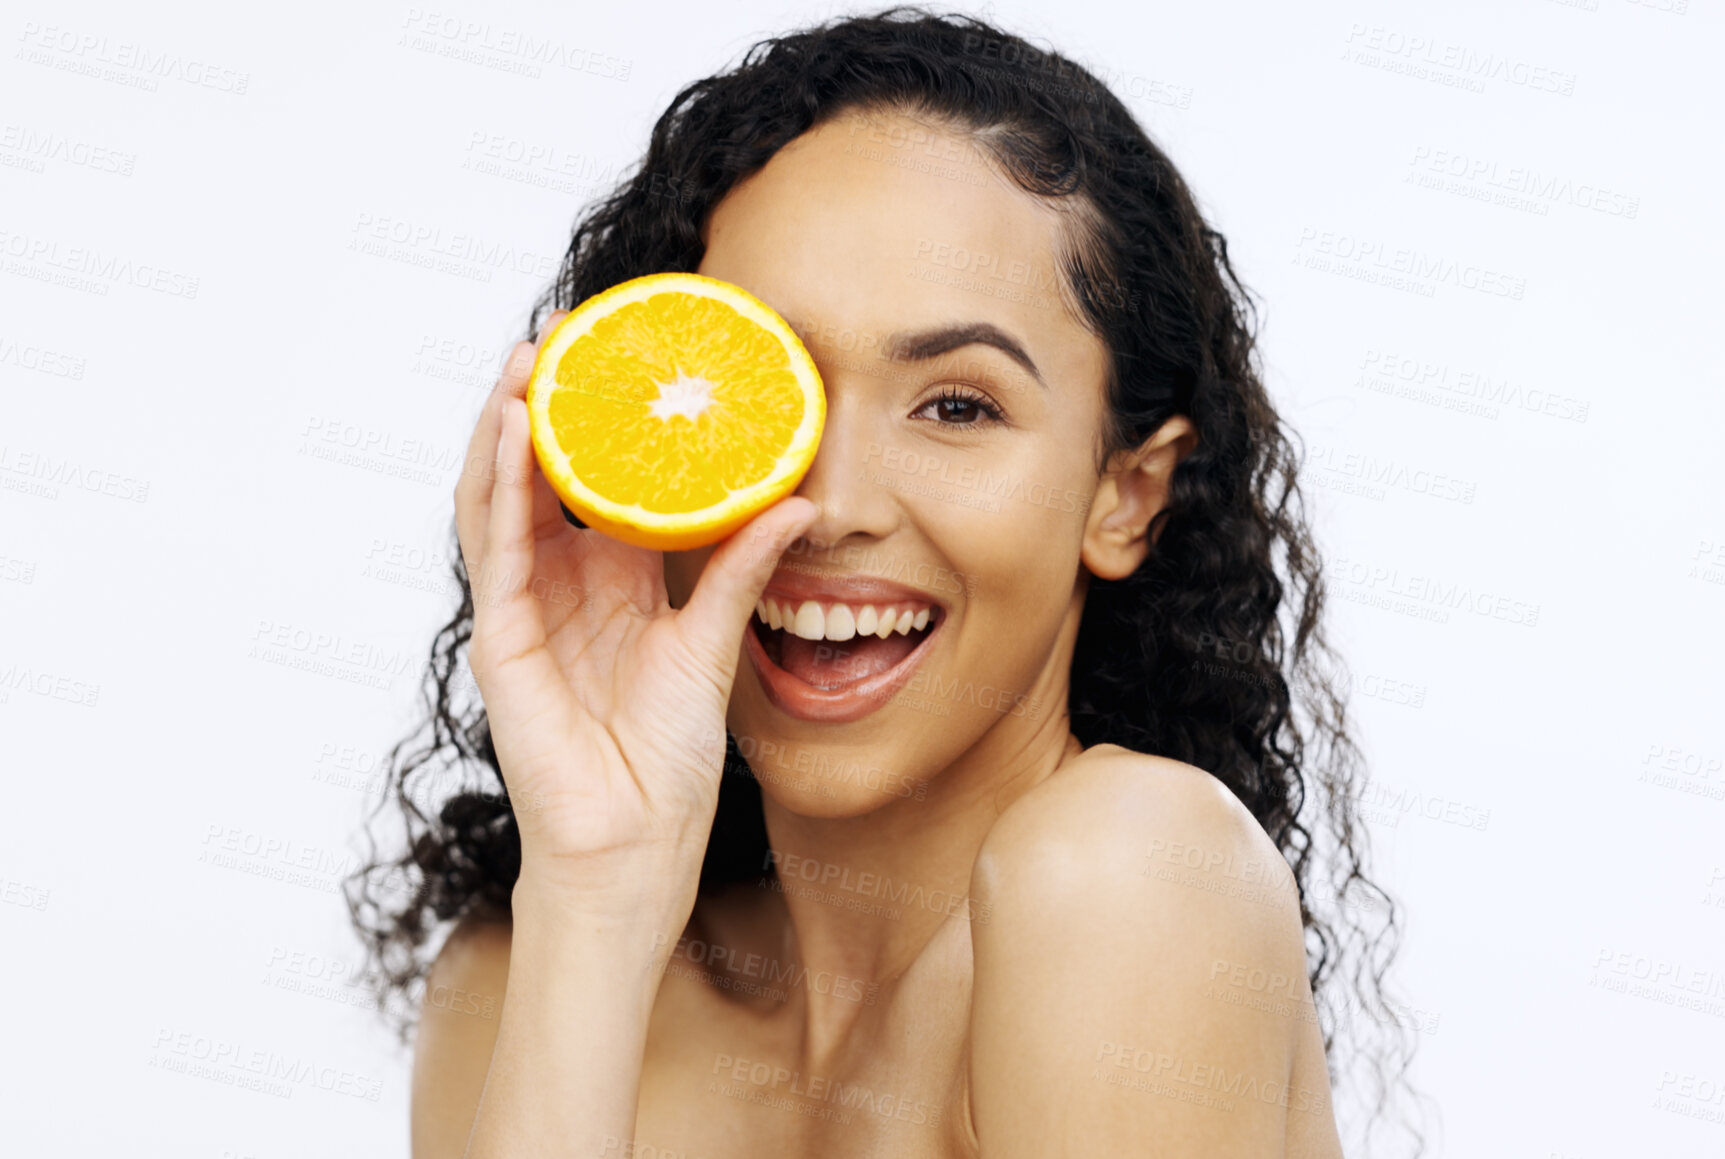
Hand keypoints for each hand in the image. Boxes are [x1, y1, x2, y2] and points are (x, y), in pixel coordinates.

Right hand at [453, 316, 816, 903]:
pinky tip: (514, 433)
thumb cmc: (668, 761)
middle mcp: (560, 589)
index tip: (617, 363)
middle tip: (559, 340)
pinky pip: (495, 552)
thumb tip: (798, 502)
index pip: (595, 487)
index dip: (600, 428)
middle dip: (543, 411)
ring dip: (506, 431)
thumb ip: (743, 569)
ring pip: (500, 501)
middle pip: (537, 480)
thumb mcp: (712, 642)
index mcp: (609, 585)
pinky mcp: (501, 642)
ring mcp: (523, 612)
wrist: (636, 845)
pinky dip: (501, 488)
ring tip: (525, 365)